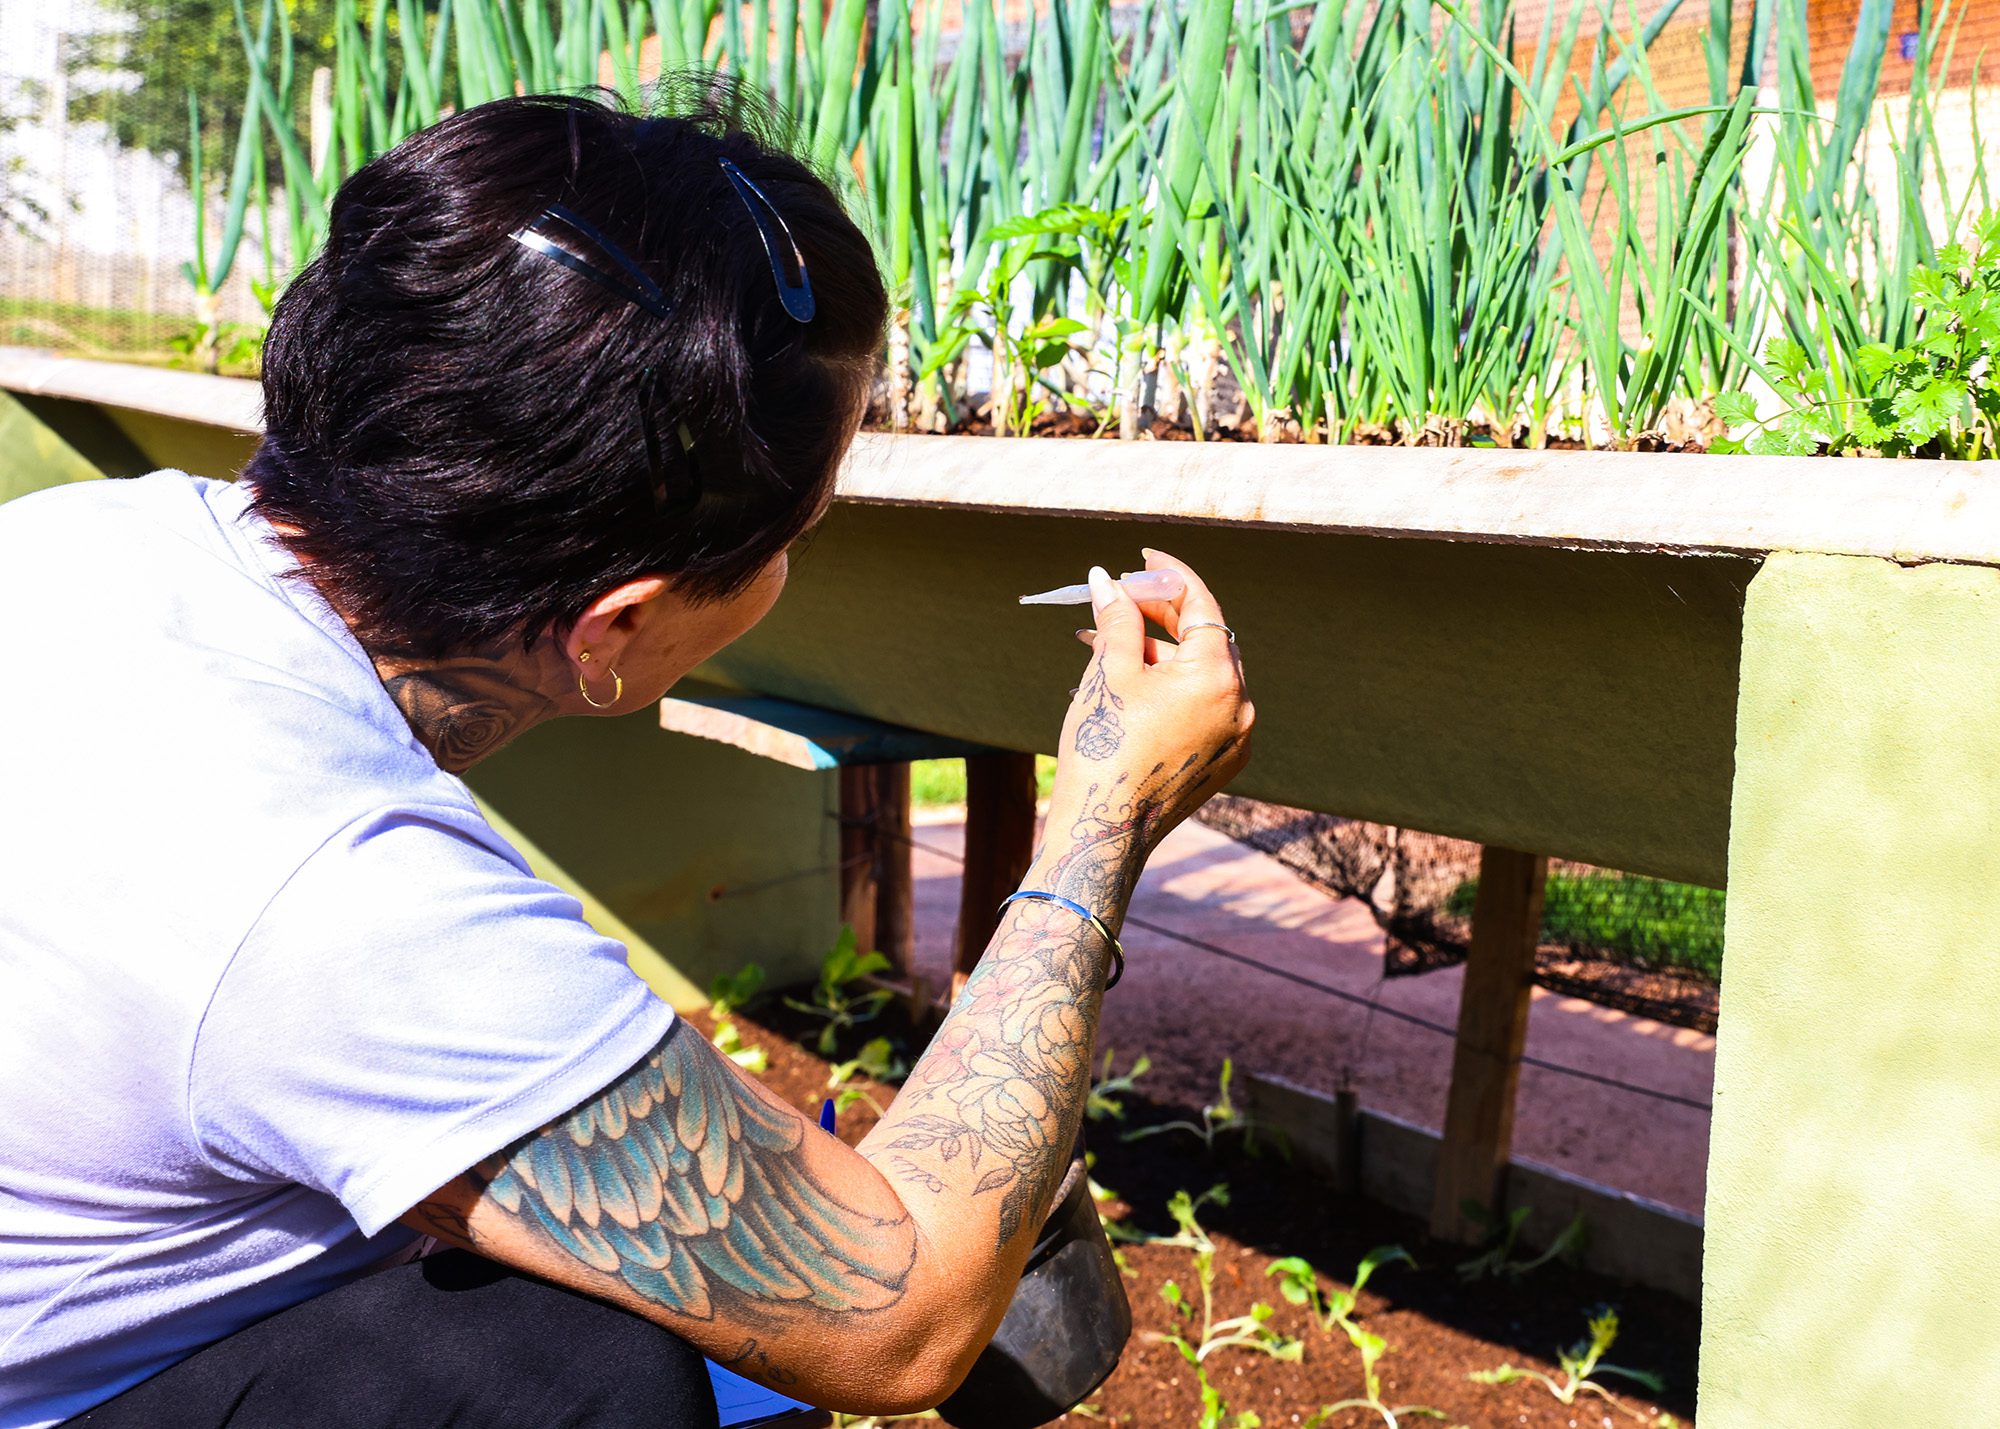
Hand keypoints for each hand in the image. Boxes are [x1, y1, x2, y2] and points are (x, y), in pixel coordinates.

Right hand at [1041, 549, 1253, 901]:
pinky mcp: (1222, 761)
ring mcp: (1236, 737)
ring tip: (1106, 646)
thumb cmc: (1103, 748)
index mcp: (1218, 677)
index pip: (1202, 604)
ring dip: (1159, 653)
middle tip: (1119, 600)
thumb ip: (1117, 617)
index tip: (1145, 559)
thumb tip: (1108, 579)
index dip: (1170, 575)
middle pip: (1205, 638)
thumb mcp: (1109, 672)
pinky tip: (1129, 684)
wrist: (1103, 832)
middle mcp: (1240, 705)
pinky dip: (1170, 688)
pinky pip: (1202, 707)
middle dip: (1160, 614)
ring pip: (1201, 674)